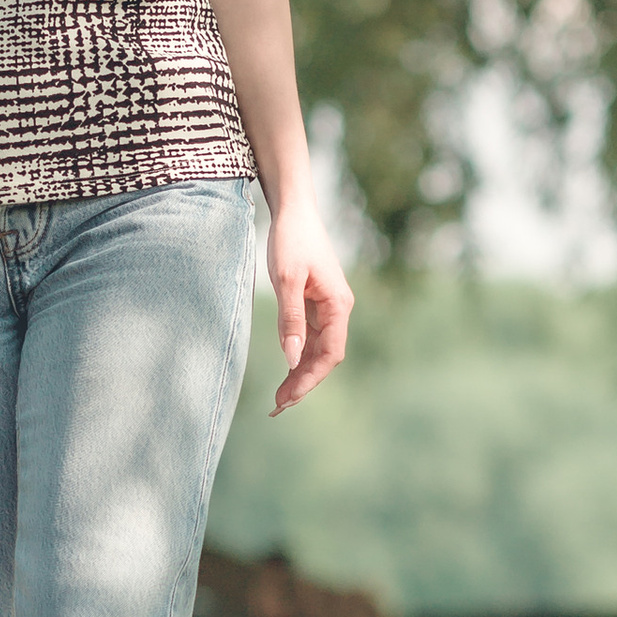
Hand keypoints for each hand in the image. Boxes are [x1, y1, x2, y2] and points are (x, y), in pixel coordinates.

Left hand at [267, 199, 351, 412]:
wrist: (293, 210)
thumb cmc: (291, 240)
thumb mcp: (287, 279)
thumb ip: (291, 319)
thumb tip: (293, 359)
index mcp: (338, 305)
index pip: (330, 354)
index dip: (310, 379)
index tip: (288, 398)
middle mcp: (337, 309)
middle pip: (325, 357)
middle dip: (303, 383)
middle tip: (277, 406)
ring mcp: (327, 307)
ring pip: (317, 350)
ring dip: (300, 374)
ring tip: (278, 398)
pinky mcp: (314, 303)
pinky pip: (309, 337)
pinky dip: (298, 356)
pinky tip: (285, 371)